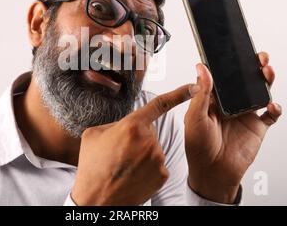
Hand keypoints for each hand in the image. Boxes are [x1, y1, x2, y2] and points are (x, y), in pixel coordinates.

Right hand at [71, 84, 196, 205]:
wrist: (96, 200)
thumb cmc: (92, 167)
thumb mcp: (93, 134)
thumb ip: (114, 123)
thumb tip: (126, 124)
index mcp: (132, 126)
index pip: (160, 104)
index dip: (179, 93)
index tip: (193, 87)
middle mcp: (149, 140)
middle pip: (148, 132)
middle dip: (137, 139)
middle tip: (119, 153)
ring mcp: (158, 158)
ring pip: (153, 149)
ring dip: (141, 155)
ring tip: (123, 167)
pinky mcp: (162, 175)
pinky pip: (157, 165)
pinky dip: (147, 169)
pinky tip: (133, 176)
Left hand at [185, 52, 281, 203]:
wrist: (212, 172)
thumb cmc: (198, 146)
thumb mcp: (195, 117)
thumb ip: (201, 92)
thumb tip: (201, 68)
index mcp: (213, 99)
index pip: (223, 76)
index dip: (230, 64)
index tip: (235, 51)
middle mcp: (230, 104)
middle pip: (244, 81)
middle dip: (253, 67)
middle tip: (258, 57)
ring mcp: (245, 114)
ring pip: (259, 92)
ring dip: (265, 81)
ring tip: (267, 71)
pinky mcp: (257, 127)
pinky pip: (270, 115)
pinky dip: (275, 109)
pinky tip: (272, 106)